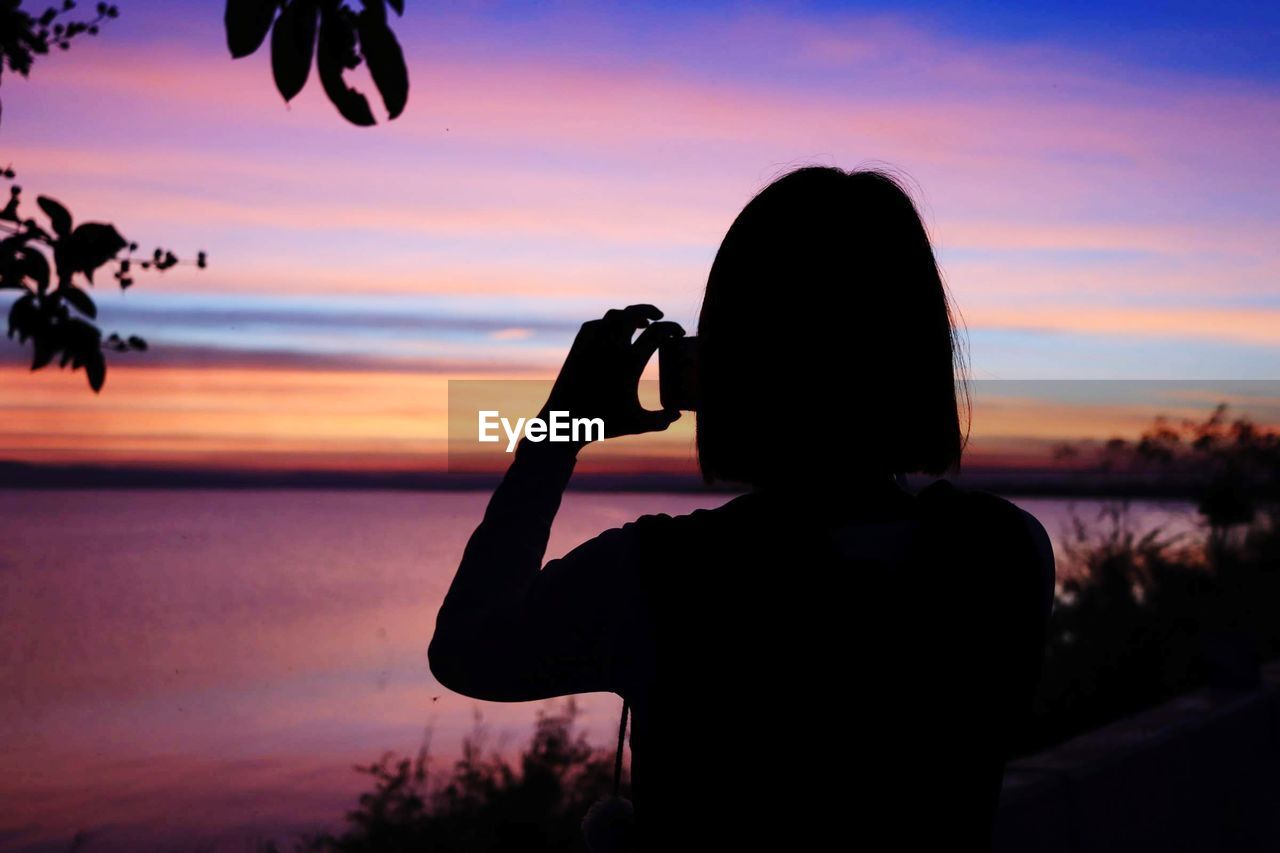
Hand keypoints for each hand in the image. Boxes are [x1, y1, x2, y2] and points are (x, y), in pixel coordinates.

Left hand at [539, 304, 683, 447]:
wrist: (565, 422)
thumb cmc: (603, 424)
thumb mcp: (638, 424)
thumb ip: (662, 420)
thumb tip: (677, 414)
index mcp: (630, 362)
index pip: (658, 332)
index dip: (672, 328)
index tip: (677, 333)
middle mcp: (612, 347)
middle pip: (634, 313)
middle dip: (650, 310)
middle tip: (659, 317)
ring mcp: (592, 344)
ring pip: (613, 315)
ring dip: (629, 314)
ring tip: (639, 322)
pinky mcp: (578, 347)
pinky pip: (594, 324)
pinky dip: (607, 322)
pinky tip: (612, 331)